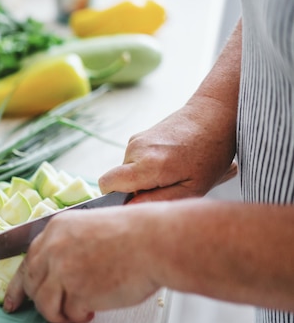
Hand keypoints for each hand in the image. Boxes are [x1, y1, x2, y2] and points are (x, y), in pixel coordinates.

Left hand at [3, 204, 162, 322]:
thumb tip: (57, 272)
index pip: (27, 261)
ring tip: (77, 313)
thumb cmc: (135, 234)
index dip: (19, 286)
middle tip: (53, 312)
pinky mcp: (78, 292)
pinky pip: (68, 313)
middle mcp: (54, 248)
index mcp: (55, 229)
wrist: (154, 242)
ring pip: (44, 304)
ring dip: (59, 314)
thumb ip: (67, 245)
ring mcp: (63, 271)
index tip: (13, 301)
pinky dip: (78, 317)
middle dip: (40, 302)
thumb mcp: (89, 226)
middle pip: (31, 284)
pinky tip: (92, 311)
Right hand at [98, 104, 236, 202]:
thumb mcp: (193, 188)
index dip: (117, 196)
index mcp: (148, 165)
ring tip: (172, 170)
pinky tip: (169, 160)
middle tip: (167, 185)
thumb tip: (131, 207)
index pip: (108, 184)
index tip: (139, 198)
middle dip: (137, 188)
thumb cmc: (210, 153)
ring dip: (144, 176)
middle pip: (119, 180)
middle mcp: (136, 150)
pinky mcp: (138, 136)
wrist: (213, 115)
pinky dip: (147, 165)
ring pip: (127, 171)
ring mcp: (135, 140)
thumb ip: (158, 201)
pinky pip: (134, 160)